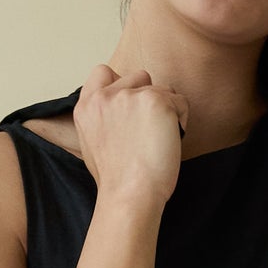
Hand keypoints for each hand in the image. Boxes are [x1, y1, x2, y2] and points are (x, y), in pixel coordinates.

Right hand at [72, 63, 186, 204]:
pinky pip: (180, 102)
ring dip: (167, 110)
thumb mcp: (92, 143)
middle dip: (148, 97)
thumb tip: (121, 110)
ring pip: (163, 89)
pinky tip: (168, 143)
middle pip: (139, 76)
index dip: (122, 84)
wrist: (129, 195)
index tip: (130, 107)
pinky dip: (181, 121)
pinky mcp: (155, 101)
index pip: (103, 72)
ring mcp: (130, 96)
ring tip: (157, 141)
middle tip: (146, 131)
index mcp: (86, 106)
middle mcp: (105, 96)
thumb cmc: (117, 179)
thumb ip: (102, 117)